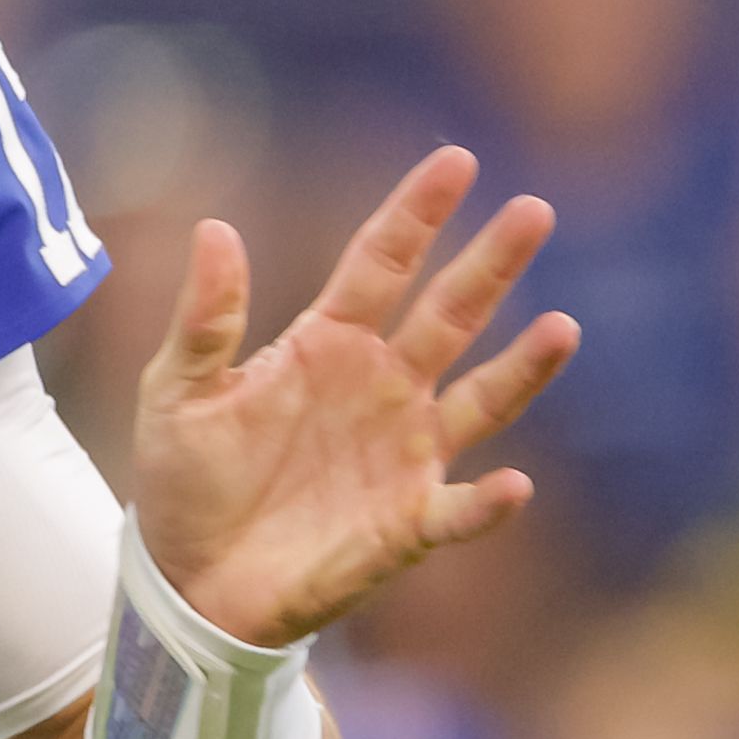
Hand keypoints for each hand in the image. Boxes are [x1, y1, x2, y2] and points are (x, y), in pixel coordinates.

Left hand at [133, 147, 580, 647]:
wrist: (189, 577)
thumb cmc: (183, 478)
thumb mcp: (177, 390)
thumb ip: (205, 317)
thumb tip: (215, 227)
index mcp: (324, 344)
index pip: (381, 263)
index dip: (417, 214)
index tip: (458, 161)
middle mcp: (380, 387)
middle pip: (448, 314)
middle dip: (490, 265)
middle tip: (534, 209)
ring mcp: (404, 453)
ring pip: (480, 400)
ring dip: (522, 368)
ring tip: (561, 327)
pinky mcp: (408, 524)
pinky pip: (459, 510)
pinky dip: (487, 502)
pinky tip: (512, 484)